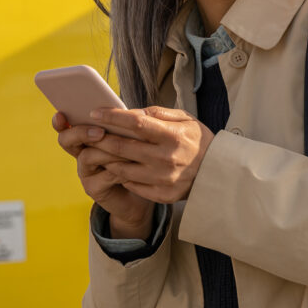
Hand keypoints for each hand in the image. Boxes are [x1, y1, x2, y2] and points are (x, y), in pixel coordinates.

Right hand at [52, 111, 153, 238]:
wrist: (142, 190)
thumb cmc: (136, 159)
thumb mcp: (131, 137)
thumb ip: (124, 126)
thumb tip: (132, 113)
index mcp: (87, 136)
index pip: (67, 125)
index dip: (60, 121)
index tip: (61, 114)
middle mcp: (81, 153)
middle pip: (67, 140)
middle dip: (81, 133)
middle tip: (100, 132)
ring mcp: (85, 172)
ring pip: (87, 156)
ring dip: (108, 152)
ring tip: (127, 151)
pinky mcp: (93, 188)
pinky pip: (102, 176)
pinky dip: (118, 170)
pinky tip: (132, 167)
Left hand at [84, 106, 214, 204]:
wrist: (217, 173)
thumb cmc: (198, 141)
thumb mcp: (185, 119)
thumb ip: (158, 114)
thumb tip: (130, 112)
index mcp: (172, 135)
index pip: (134, 123)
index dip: (112, 117)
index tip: (95, 112)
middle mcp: (166, 158)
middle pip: (122, 147)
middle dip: (100, 138)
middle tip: (89, 133)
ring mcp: (163, 179)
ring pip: (122, 169)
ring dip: (107, 159)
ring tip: (99, 150)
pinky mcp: (162, 195)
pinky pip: (132, 184)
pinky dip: (121, 175)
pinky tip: (117, 167)